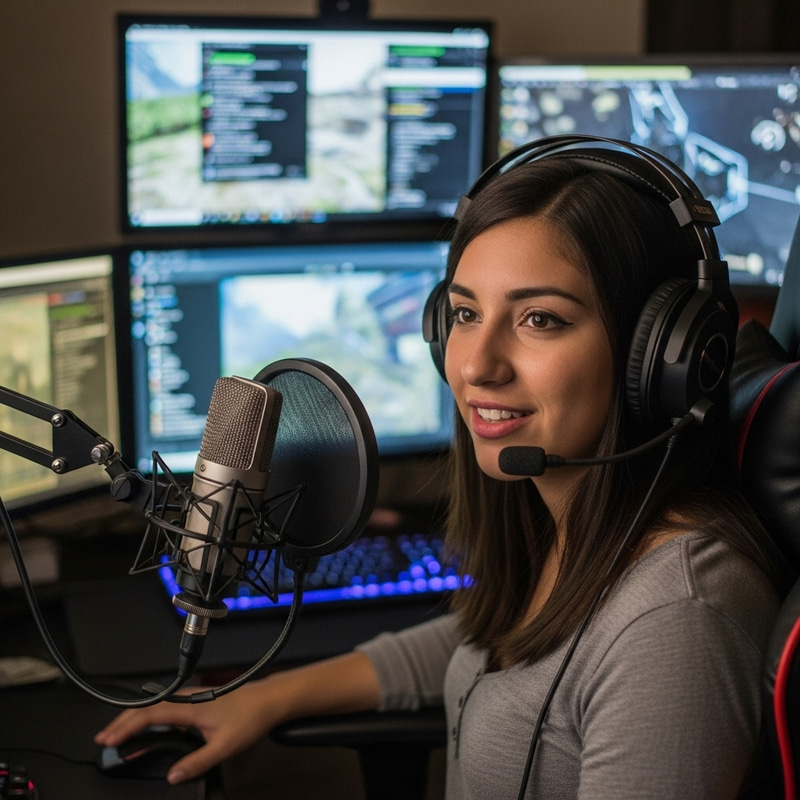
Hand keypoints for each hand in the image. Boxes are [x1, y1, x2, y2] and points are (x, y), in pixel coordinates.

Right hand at [94, 651, 380, 783]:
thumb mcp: (225, 746)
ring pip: (157, 707)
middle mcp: (188, 700)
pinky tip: (151, 731)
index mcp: (189, 708)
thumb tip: (173, 775)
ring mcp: (193, 700)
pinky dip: (152, 719)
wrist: (271, 700)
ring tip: (121, 735)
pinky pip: (168, 709)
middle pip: (147, 708)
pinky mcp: (199, 703)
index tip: (108, 739)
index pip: (149, 716)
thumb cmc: (251, 718)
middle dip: (123, 722)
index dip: (126, 727)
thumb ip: (197, 762)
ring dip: (136, 720)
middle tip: (104, 738)